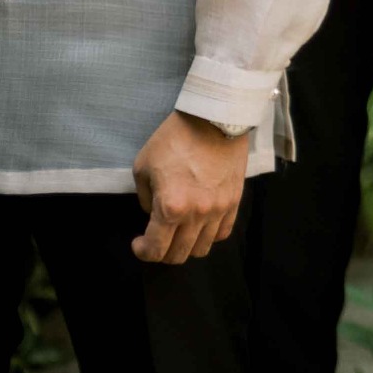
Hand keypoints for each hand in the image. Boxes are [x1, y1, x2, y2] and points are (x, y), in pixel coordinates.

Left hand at [130, 112, 248, 263]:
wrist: (214, 118)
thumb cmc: (174, 139)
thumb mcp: (143, 167)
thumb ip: (145, 199)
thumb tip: (154, 214)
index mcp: (170, 207)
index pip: (155, 249)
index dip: (142, 251)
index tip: (138, 242)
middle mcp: (197, 214)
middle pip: (178, 254)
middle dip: (162, 253)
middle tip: (156, 239)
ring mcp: (219, 209)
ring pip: (202, 248)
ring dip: (186, 246)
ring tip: (179, 233)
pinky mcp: (235, 200)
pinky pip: (223, 232)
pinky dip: (209, 235)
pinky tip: (200, 225)